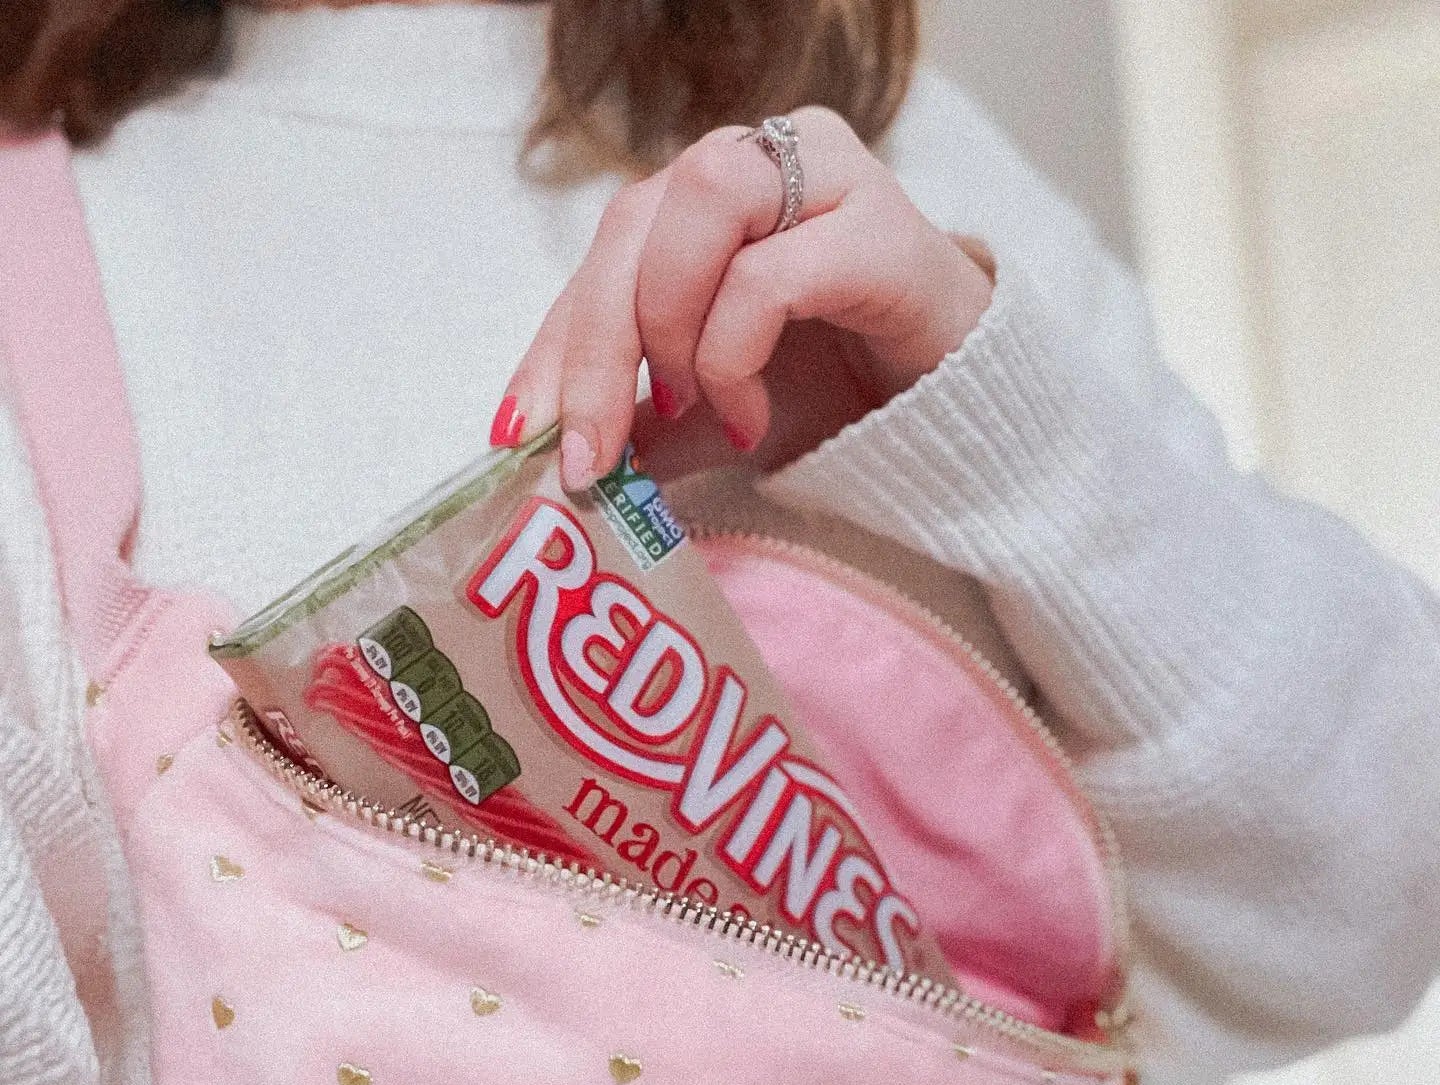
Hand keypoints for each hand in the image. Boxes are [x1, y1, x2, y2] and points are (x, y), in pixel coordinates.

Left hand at [491, 106, 994, 489]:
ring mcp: (823, 177)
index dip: (554, 344)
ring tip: (699, 407)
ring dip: (673, 326)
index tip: (516, 434)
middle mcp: (758, 164)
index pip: (605, 253)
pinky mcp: (878, 225)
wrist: (955, 409)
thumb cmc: (837, 391)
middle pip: (634, 223)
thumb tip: (559, 460)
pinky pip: (769, 274)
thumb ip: (642, 423)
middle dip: (592, 351)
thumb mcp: (713, 414)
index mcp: (703, 200)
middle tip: (588, 456)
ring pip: (699, 205)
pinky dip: (736, 357)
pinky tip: (749, 419)